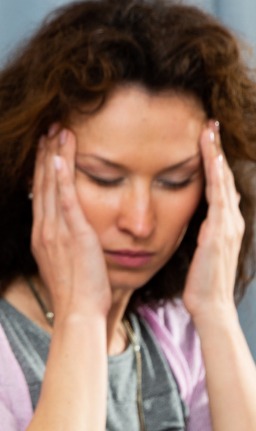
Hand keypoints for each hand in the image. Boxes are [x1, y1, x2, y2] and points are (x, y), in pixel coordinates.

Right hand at [31, 125, 111, 324]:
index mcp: (42, 237)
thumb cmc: (77, 295)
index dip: (41, 168)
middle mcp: (44, 231)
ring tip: (57, 130)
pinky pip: (66, 199)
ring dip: (53, 155)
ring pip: (52, 186)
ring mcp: (57, 232)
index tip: (44, 146)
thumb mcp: (66, 265)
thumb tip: (71, 236)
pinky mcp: (74, 234)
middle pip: (41, 184)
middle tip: (48, 127)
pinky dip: (61, 177)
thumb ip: (66, 245)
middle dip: (44, 154)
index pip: (40, 195)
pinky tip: (60, 156)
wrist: (77, 313)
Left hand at [183, 121, 245, 325]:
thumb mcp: (200, 250)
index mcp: (223, 223)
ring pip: (223, 183)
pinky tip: (211, 163)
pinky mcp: (219, 234)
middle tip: (209, 124)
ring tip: (208, 133)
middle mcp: (230, 220)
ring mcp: (228, 226)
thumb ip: (203, 229)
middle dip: (217, 150)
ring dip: (216, 156)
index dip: (213, 161)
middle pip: (224, 177)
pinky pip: (218, 200)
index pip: (219, 185)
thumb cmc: (200, 282)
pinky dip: (216, 179)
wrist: (210, 306)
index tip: (204, 139)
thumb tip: (204, 213)